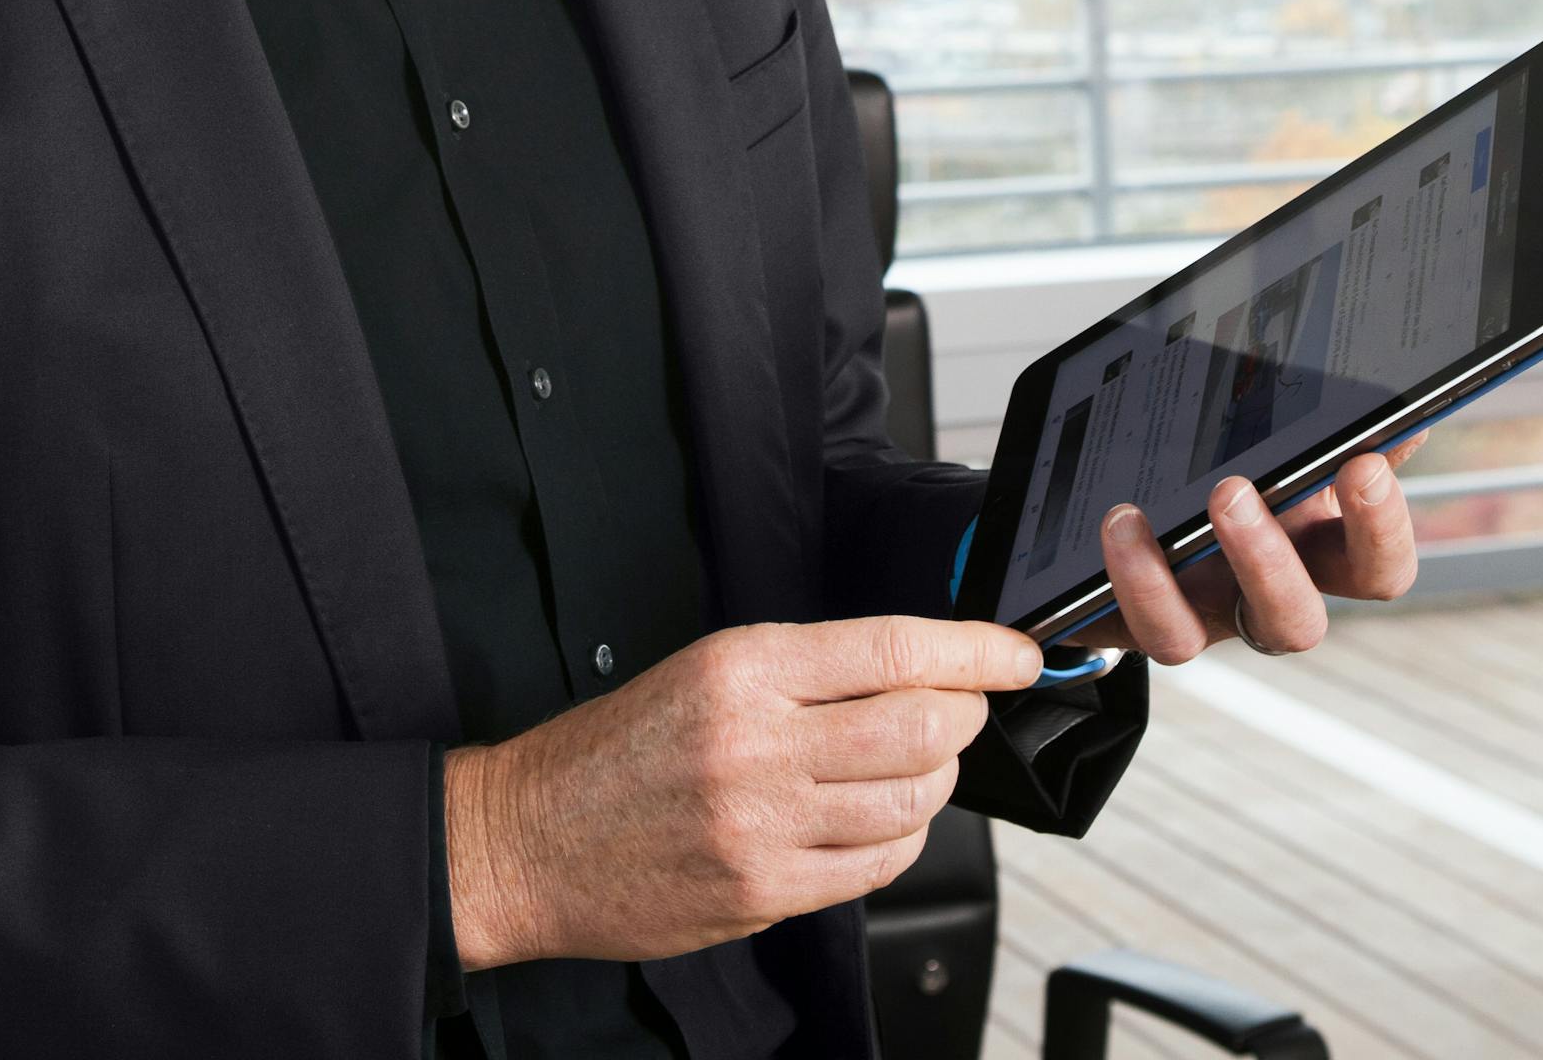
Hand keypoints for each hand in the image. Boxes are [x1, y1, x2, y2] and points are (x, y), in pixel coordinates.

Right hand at [443, 614, 1042, 967]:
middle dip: (967, 716)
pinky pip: (878, 865)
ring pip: (913, 800)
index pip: (894, 649)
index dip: (977, 651)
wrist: (527, 841)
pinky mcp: (766, 892)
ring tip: (914, 766)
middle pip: (923, 727)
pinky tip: (880, 820)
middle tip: (966, 710)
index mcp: (741, 668)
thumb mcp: (700, 671)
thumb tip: (917, 672)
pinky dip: (902, 838)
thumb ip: (807, 672)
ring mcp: (764, 827)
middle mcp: (758, 744)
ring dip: (937, 780)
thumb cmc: (611, 753)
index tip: (1016, 654)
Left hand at [1096, 435, 1424, 662]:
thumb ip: (1340, 428)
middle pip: (1295, 621)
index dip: (1380, 527)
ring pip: (1187, 638)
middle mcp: (1264, 596)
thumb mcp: (1290, 446)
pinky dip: (1124, 581)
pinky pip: (1140, 626)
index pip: (1378, 564)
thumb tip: (1399, 408)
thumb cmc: (1246, 473)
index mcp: (1318, 548)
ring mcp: (1203, 616)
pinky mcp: (1147, 625)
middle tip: (1231, 491)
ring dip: (1161, 580)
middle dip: (1266, 561)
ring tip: (1130, 515)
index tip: (1360, 466)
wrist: (1163, 522)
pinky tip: (1113, 526)